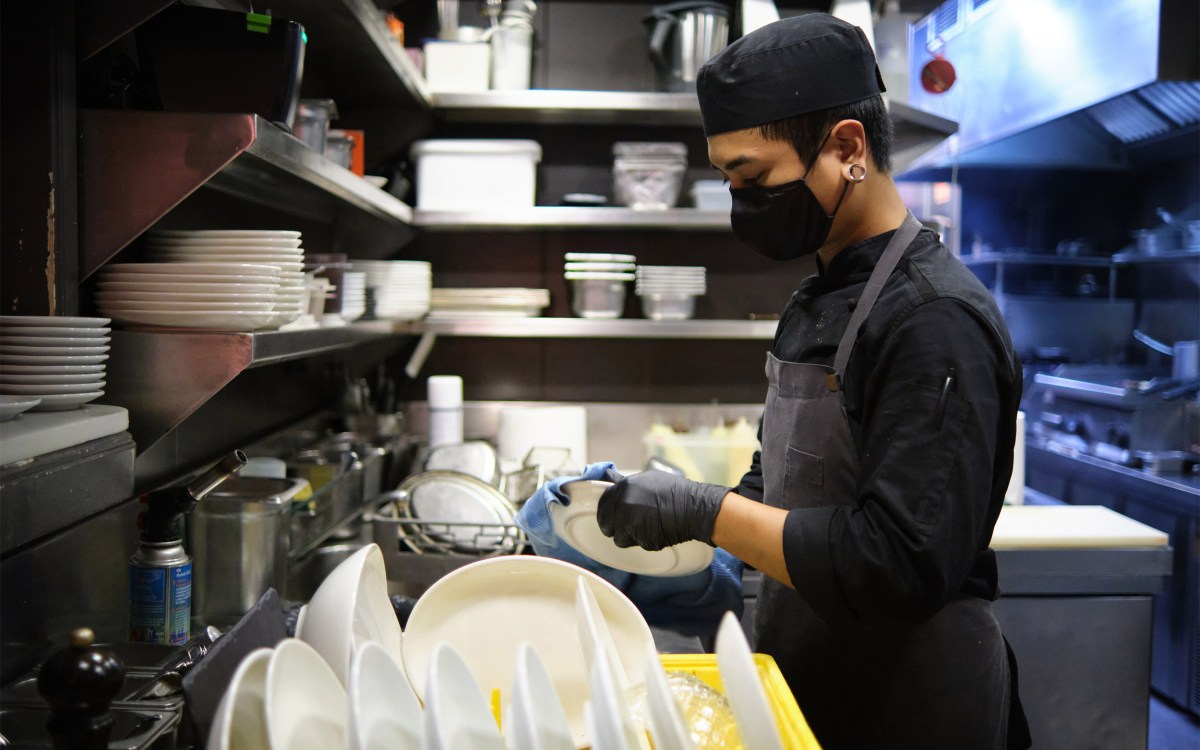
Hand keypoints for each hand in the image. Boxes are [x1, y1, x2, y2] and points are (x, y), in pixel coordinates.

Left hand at [597, 470, 728, 550]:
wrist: (694, 508)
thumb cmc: (674, 491)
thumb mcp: (648, 478)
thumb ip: (626, 484)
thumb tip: (609, 478)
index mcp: (623, 489)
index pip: (602, 505)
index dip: (606, 511)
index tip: (612, 515)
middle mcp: (623, 507)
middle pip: (606, 525)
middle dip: (614, 526)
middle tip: (626, 525)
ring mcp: (632, 526)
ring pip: (619, 538)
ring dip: (628, 536)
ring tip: (644, 528)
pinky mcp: (642, 541)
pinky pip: (636, 544)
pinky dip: (643, 540)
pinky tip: (655, 531)